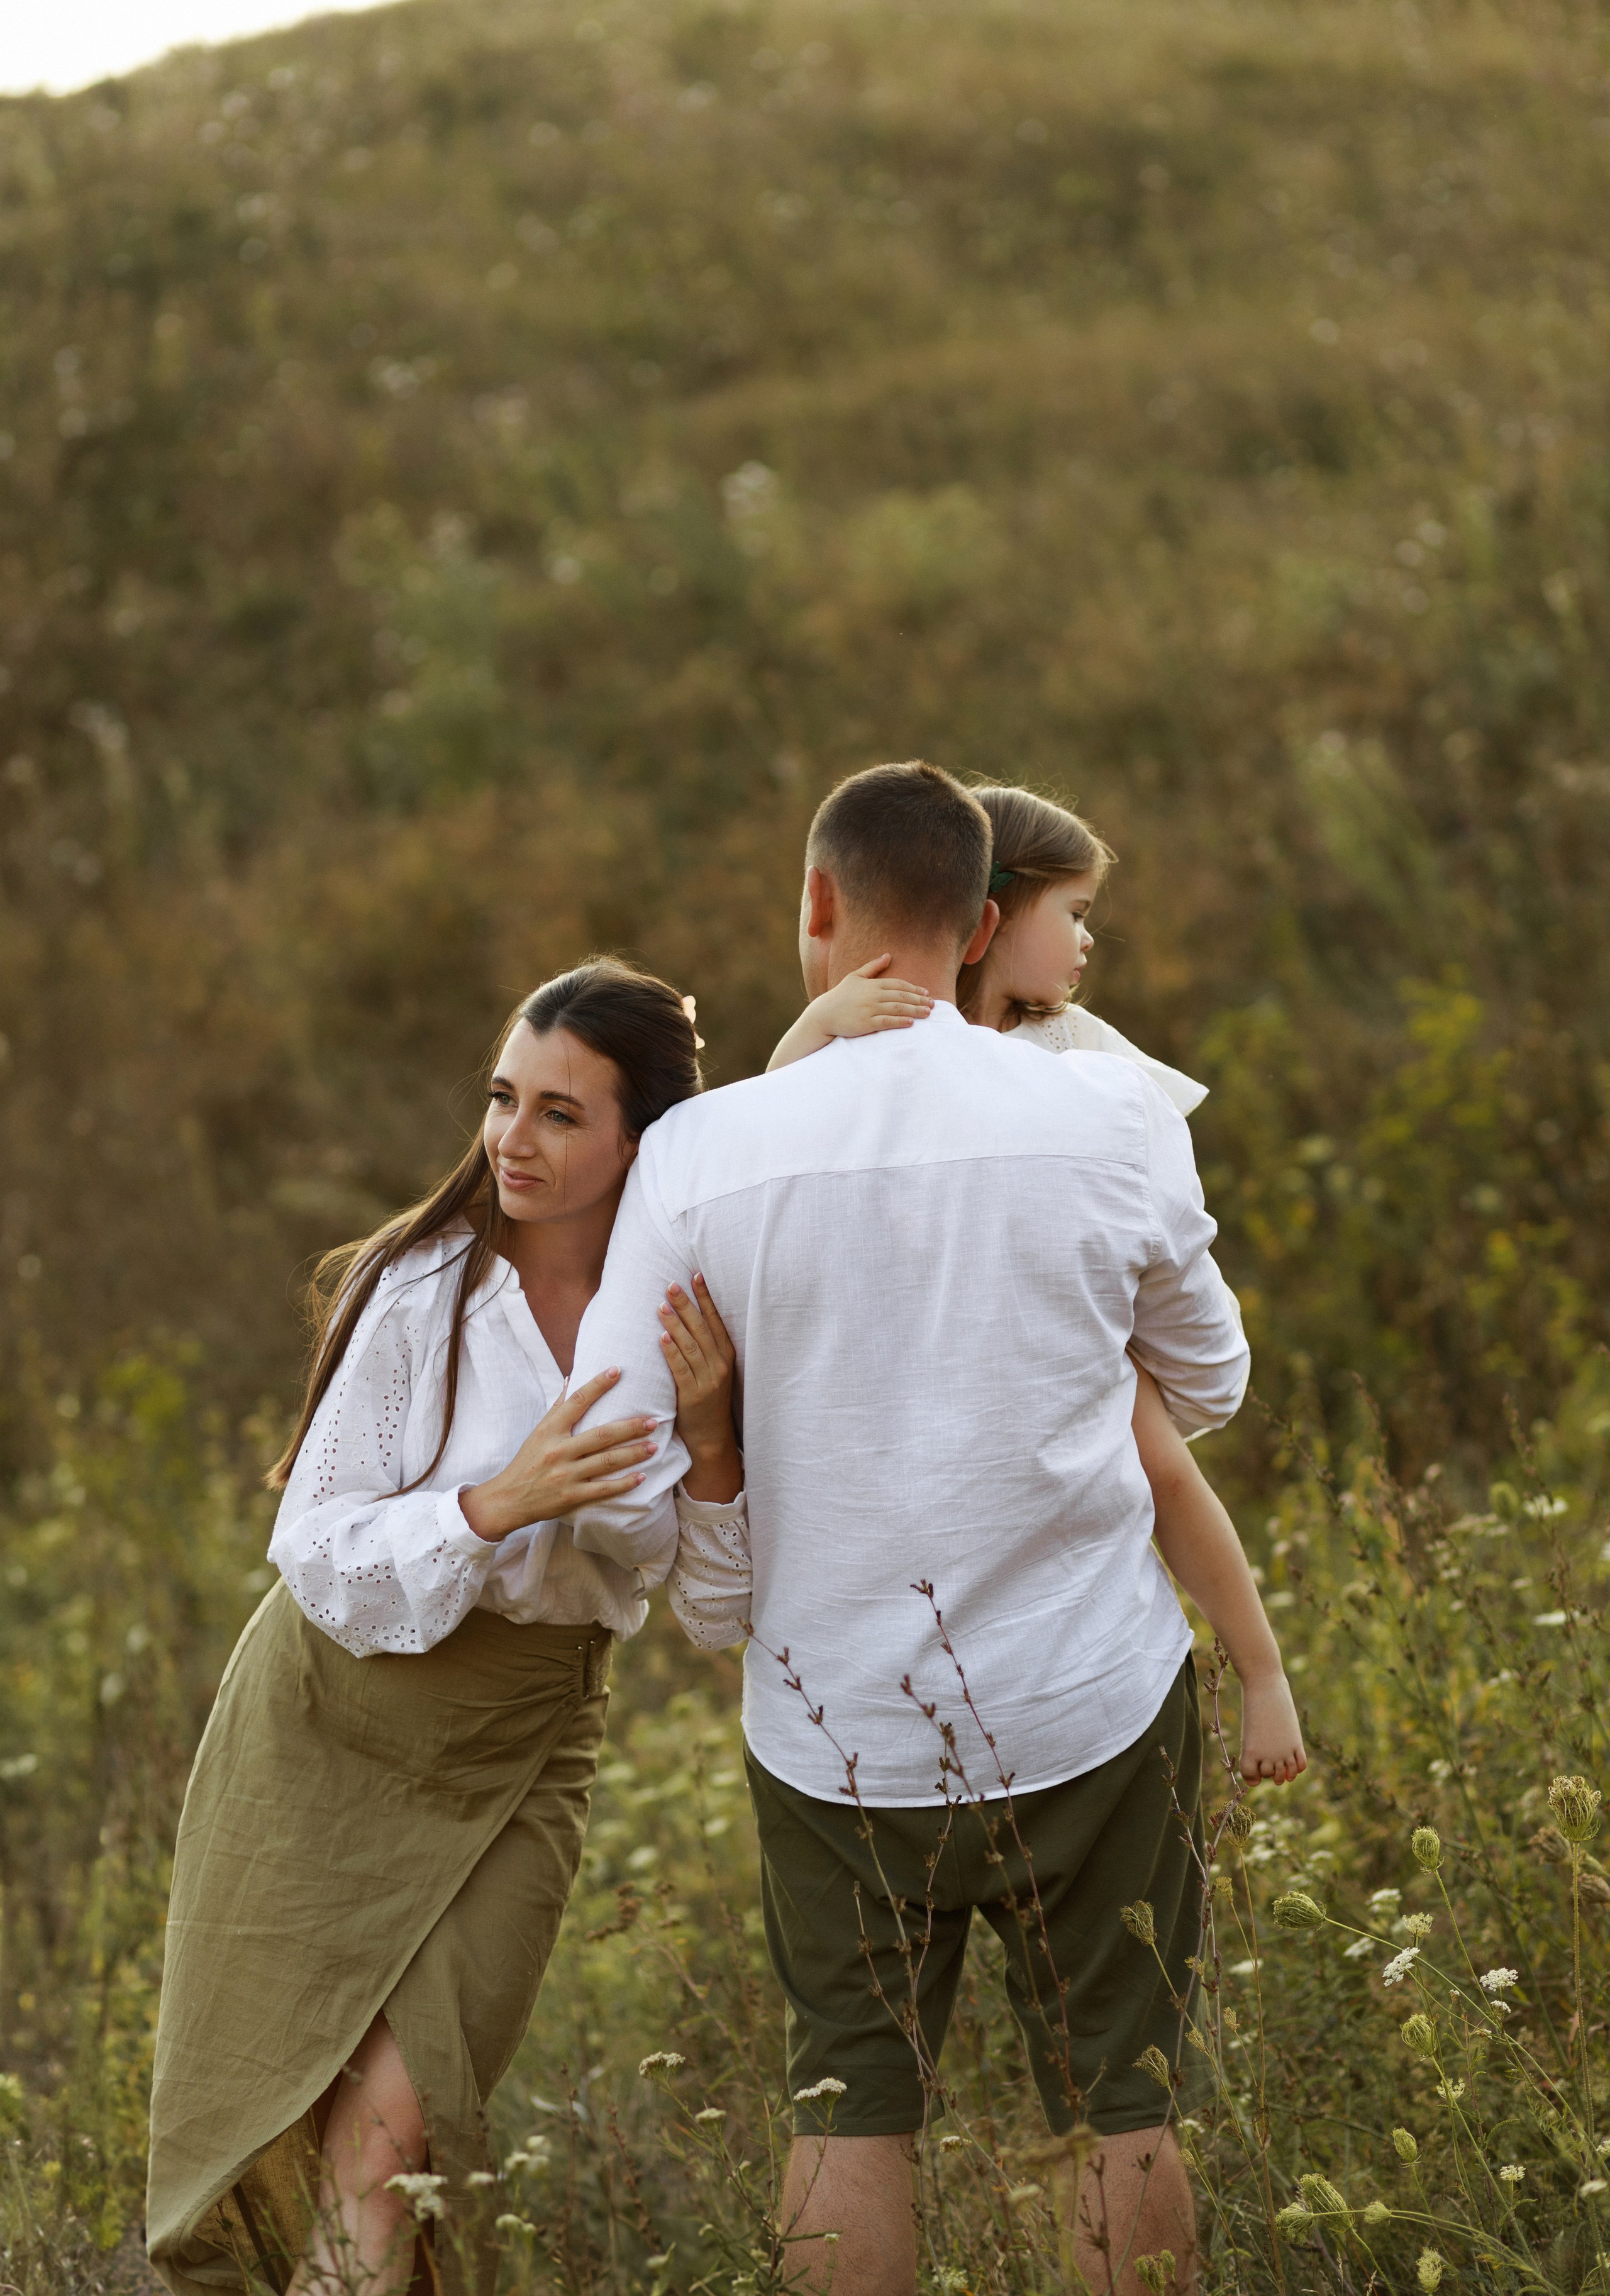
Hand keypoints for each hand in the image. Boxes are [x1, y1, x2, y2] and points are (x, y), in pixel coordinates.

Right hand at [459, 1369, 656, 1542]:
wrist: (507, 1500)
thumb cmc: (526, 1462)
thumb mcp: (538, 1432)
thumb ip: (558, 1407)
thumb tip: (571, 1378)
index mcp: (550, 1431)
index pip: (576, 1402)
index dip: (597, 1385)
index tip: (617, 1370)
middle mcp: (559, 1451)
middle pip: (601, 1435)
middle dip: (630, 1427)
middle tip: (653, 1421)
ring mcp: (566, 1475)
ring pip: (607, 1462)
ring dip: (634, 1453)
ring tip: (654, 1446)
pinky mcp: (572, 1497)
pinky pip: (603, 1490)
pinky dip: (624, 1484)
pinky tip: (641, 1477)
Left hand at [660, 1275, 741, 1501]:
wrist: (712, 1437)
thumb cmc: (708, 1401)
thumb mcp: (714, 1371)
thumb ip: (704, 1347)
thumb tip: (685, 1318)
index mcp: (726, 1355)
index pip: (715, 1320)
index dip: (706, 1298)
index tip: (696, 1275)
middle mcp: (720, 1364)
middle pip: (701, 1328)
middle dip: (687, 1304)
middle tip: (671, 1284)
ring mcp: (708, 1380)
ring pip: (690, 1345)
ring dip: (675, 1323)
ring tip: (661, 1304)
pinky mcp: (693, 1395)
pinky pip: (681, 1368)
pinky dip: (672, 1351)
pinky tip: (662, 1337)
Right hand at [816, 956, 933, 1041]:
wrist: (823, 1015)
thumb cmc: (840, 996)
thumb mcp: (855, 977)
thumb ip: (872, 967)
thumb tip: (888, 955)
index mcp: (872, 984)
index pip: (898, 984)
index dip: (914, 988)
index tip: (926, 993)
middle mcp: (872, 995)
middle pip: (901, 996)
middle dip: (919, 1000)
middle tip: (933, 1004)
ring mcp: (869, 1009)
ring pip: (897, 1008)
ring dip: (914, 1010)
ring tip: (928, 1013)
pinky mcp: (865, 1023)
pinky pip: (886, 1021)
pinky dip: (899, 1021)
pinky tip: (910, 1022)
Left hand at [1238, 1671, 1306, 1785]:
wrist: (1264, 1689)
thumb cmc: (1253, 1709)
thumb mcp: (1250, 1733)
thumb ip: (1259, 1753)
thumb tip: (1276, 1771)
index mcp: (1250, 1753)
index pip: (1250, 1777)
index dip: (1253, 1775)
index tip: (1254, 1768)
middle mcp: (1267, 1756)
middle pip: (1269, 1775)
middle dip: (1269, 1771)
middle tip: (1269, 1760)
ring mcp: (1283, 1751)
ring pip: (1284, 1775)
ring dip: (1283, 1774)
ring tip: (1281, 1769)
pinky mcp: (1296, 1743)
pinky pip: (1300, 1765)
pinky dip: (1297, 1768)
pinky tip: (1293, 1762)